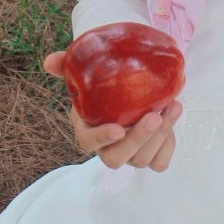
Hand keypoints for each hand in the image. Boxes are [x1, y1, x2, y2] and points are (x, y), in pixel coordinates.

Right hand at [43, 51, 182, 172]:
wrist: (126, 94)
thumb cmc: (102, 87)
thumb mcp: (84, 75)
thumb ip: (66, 67)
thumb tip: (50, 60)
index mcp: (87, 132)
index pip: (88, 143)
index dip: (102, 138)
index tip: (117, 128)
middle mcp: (108, 148)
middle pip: (118, 158)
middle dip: (138, 139)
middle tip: (153, 115)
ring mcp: (130, 155)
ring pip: (143, 159)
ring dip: (161, 135)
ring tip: (173, 105)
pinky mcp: (151, 155)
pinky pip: (160, 162)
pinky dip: (170, 144)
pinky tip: (173, 117)